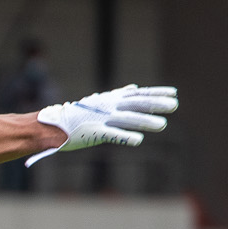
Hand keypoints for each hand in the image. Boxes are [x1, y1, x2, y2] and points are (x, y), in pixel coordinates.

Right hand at [27, 84, 177, 164]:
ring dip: (146, 121)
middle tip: (174, 105)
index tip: (173, 93)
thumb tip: (133, 88)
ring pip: (128, 119)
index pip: (138, 94)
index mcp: (111, 99)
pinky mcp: (93, 132)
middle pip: (137, 104)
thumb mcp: (99, 101)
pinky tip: (138, 140)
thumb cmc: (77, 115)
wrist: (53, 125)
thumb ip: (118, 95)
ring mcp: (101, 119)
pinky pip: (111, 134)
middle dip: (156, 104)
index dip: (156, 93)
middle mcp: (109, 106)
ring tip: (163, 125)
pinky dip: (125, 137)